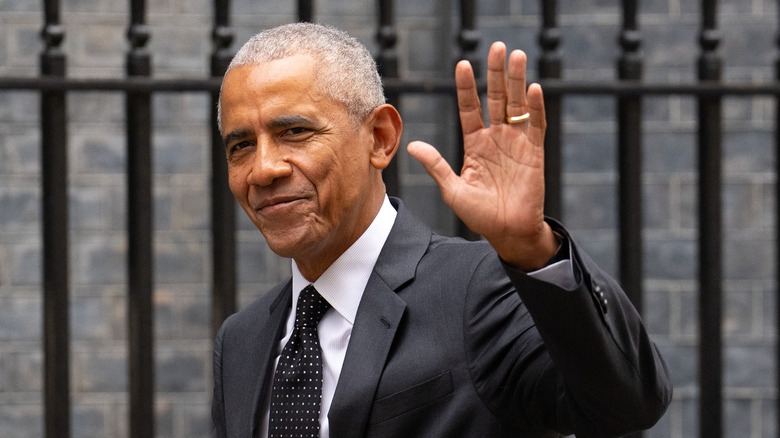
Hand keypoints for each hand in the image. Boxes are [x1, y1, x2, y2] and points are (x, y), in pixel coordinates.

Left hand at [407, 41, 558, 270]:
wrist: (507, 232)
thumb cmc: (480, 215)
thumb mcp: (452, 189)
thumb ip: (436, 165)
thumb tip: (412, 145)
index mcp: (475, 144)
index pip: (470, 108)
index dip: (467, 87)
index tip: (463, 64)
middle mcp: (496, 138)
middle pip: (496, 98)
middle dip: (496, 73)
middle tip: (497, 46)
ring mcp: (516, 143)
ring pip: (516, 105)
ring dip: (516, 81)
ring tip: (516, 56)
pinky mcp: (534, 153)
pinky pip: (535, 126)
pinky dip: (534, 107)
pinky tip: (532, 89)